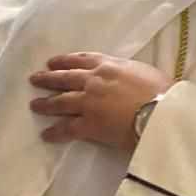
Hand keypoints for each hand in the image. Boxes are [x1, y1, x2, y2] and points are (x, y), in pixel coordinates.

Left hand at [30, 52, 173, 147]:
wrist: (160, 112)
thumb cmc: (160, 90)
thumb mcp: (142, 70)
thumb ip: (126, 71)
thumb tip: (124, 76)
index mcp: (108, 65)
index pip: (81, 60)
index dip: (65, 61)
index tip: (52, 62)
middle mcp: (93, 81)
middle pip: (65, 78)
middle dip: (48, 78)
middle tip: (35, 79)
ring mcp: (88, 103)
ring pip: (61, 101)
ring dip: (46, 104)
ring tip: (35, 105)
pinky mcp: (89, 125)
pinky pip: (67, 128)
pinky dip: (55, 132)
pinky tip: (46, 135)